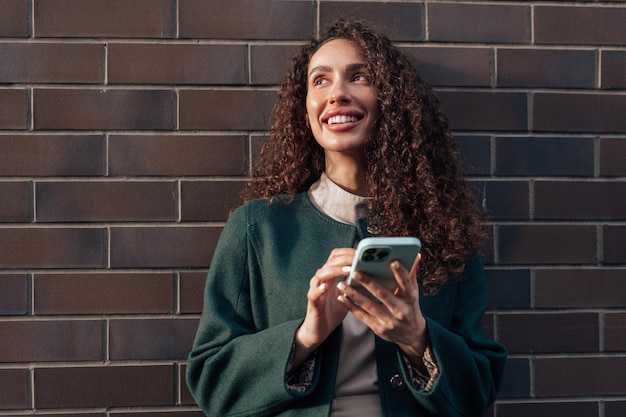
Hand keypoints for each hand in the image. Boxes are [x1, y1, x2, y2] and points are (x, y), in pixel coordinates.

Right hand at [293, 248, 352, 366]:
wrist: (319, 329)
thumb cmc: (334, 310)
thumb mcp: (348, 295)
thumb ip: (356, 284)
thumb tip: (375, 276)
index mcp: (331, 276)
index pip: (337, 256)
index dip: (348, 252)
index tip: (362, 252)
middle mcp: (322, 279)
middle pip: (330, 261)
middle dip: (345, 258)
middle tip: (359, 258)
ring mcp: (315, 289)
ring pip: (321, 274)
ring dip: (335, 270)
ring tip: (349, 270)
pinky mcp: (312, 302)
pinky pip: (313, 293)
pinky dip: (319, 289)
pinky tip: (326, 287)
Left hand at [337, 253, 427, 368]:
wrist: (411, 334)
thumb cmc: (410, 307)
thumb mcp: (413, 292)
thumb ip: (411, 274)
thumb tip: (416, 255)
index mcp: (410, 298)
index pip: (406, 283)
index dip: (400, 272)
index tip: (392, 261)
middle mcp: (400, 310)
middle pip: (382, 294)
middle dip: (367, 282)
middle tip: (354, 271)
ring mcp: (389, 321)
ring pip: (368, 305)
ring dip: (354, 294)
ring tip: (342, 283)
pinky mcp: (378, 328)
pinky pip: (362, 316)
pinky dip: (350, 306)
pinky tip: (342, 297)